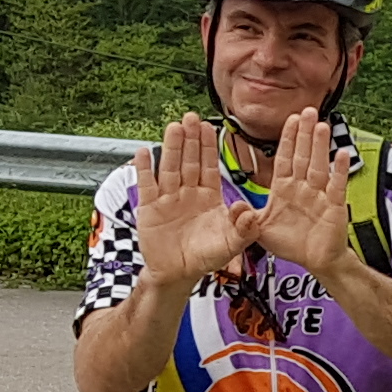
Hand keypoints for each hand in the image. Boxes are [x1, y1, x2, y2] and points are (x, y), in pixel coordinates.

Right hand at [130, 112, 253, 285]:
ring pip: (169, 168)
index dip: (208, 147)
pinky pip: (146, 186)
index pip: (208, 166)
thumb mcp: (231, 245)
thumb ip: (243, 228)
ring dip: (171, 148)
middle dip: (190, 139)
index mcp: (209, 197)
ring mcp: (167, 199)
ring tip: (173, 127)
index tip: (210, 126)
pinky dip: (144, 170)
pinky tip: (143, 152)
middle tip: (192, 117)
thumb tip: (247, 210)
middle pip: (188, 161)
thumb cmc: (206, 257)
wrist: (179, 274)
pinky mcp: (149, 209)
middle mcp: (187, 193)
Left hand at [247, 108, 356, 281]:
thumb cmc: (290, 244)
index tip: (290, 119)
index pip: (284, 158)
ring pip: (318, 166)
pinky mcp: (334, 207)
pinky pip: (337, 186)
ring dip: (320, 146)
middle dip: (304, 134)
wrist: (314, 261)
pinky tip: (342, 154)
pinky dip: (340, 171)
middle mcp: (302, 188)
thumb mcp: (260, 229)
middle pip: (302, 156)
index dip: (287, 139)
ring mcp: (319, 196)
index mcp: (284, 189)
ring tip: (321, 125)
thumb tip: (234, 205)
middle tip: (308, 111)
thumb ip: (246, 216)